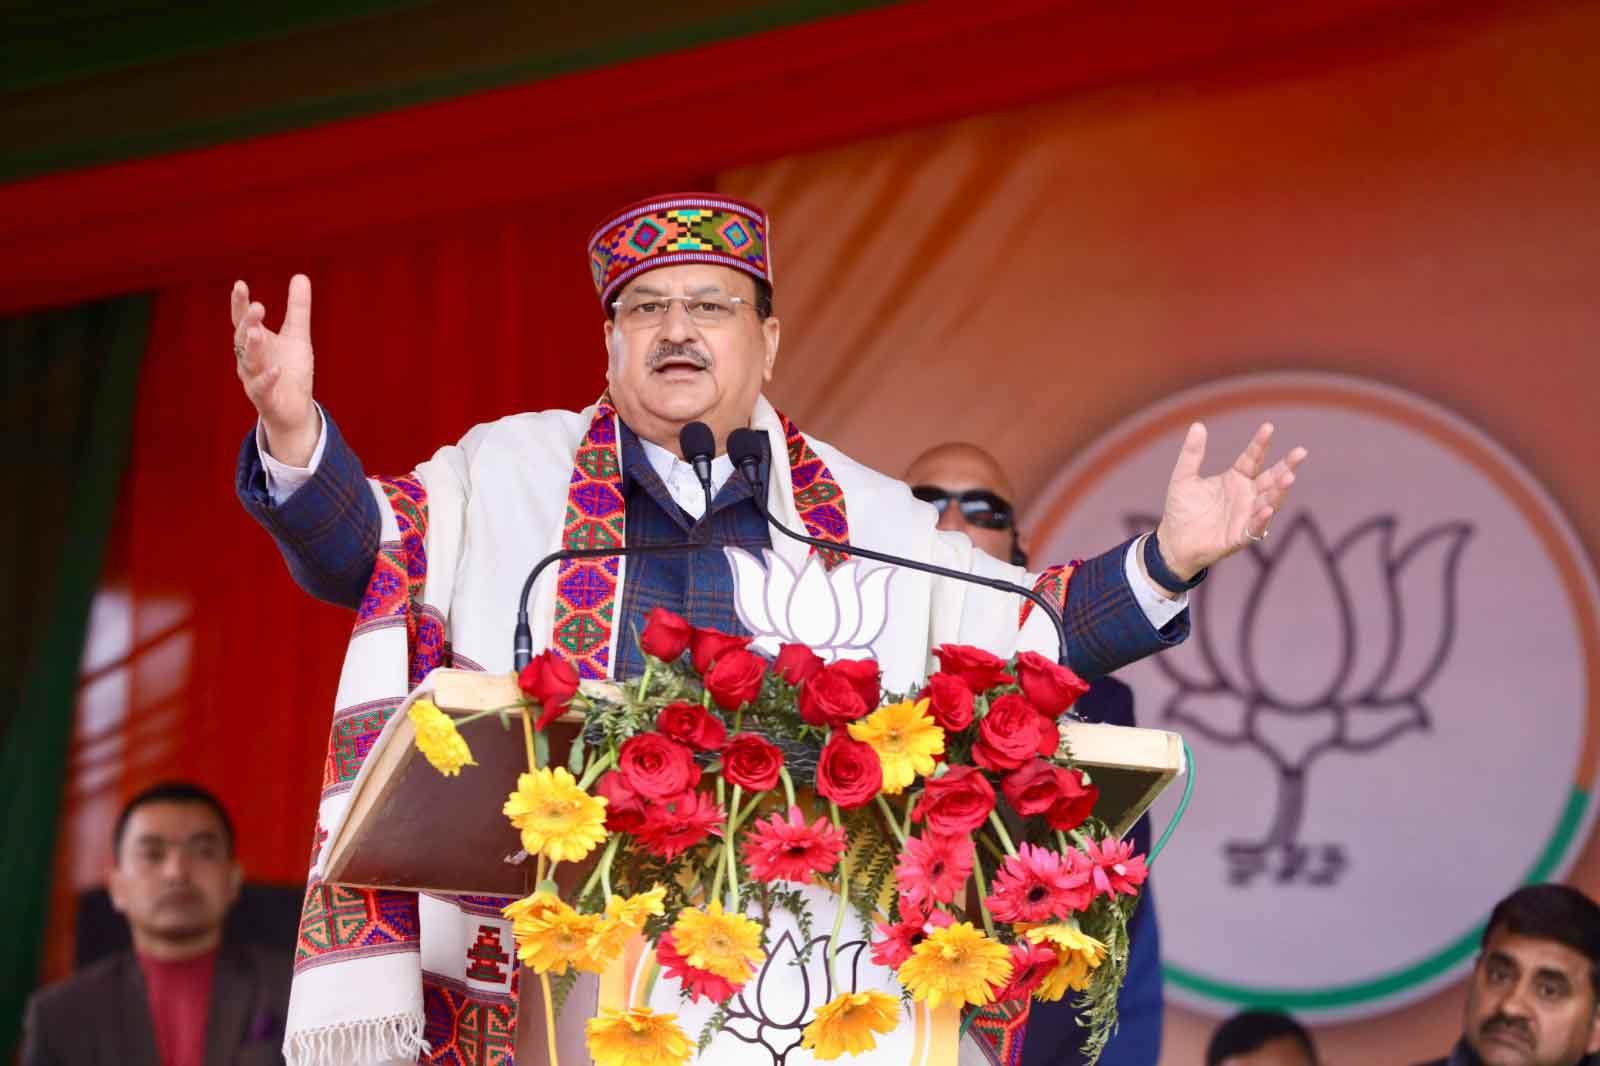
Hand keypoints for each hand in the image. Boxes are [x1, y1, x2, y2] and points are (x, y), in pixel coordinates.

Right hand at [232, 274, 316, 465]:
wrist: (294, 408)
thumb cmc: (291, 369)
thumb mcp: (297, 335)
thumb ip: (298, 308)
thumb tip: (301, 275)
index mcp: (255, 340)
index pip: (242, 319)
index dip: (239, 303)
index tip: (240, 284)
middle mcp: (248, 357)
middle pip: (242, 337)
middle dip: (248, 323)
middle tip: (258, 307)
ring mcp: (253, 378)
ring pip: (247, 361)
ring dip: (252, 347)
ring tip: (258, 332)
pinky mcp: (264, 398)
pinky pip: (262, 387)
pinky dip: (268, 378)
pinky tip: (277, 368)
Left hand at [1154, 422, 1306, 579]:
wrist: (1173, 542)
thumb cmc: (1181, 510)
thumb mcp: (1183, 478)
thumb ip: (1192, 454)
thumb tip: (1197, 425)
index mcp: (1235, 479)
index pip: (1252, 458)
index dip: (1260, 444)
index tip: (1268, 427)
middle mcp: (1246, 496)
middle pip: (1271, 478)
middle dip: (1286, 466)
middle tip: (1301, 451)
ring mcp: (1246, 516)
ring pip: (1269, 501)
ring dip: (1279, 491)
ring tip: (1289, 477)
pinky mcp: (1240, 537)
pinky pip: (1254, 528)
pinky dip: (1261, 519)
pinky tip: (1266, 509)